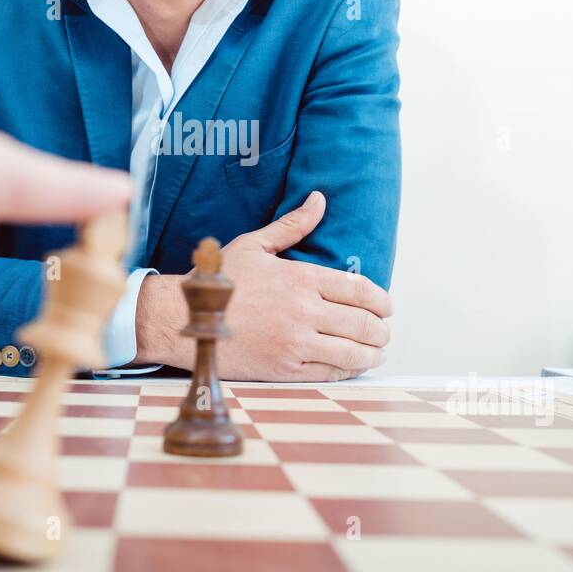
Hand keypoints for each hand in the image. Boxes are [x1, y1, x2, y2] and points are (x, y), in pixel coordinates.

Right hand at [135, 191, 391, 380]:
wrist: (185, 319)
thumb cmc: (218, 280)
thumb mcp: (254, 245)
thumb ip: (292, 225)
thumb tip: (319, 199)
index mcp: (301, 278)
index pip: (360, 291)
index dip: (382, 301)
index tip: (387, 307)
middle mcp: (304, 311)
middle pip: (364, 324)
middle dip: (381, 330)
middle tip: (384, 332)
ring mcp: (295, 342)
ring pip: (353, 352)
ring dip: (372, 353)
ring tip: (376, 351)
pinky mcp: (285, 368)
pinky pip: (330, 372)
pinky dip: (348, 369)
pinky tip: (352, 365)